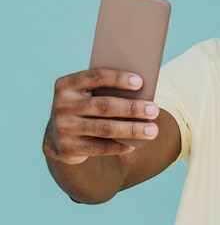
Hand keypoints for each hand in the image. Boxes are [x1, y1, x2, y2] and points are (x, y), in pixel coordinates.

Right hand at [44, 68, 159, 164]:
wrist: (60, 137)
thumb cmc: (87, 109)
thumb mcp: (89, 96)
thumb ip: (108, 91)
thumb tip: (143, 93)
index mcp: (67, 84)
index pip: (95, 77)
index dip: (118, 78)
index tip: (140, 82)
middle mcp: (61, 105)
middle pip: (104, 105)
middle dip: (132, 108)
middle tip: (154, 110)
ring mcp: (63, 127)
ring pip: (104, 128)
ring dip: (132, 130)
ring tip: (152, 130)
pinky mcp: (67, 148)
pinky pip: (99, 148)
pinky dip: (119, 146)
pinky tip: (135, 145)